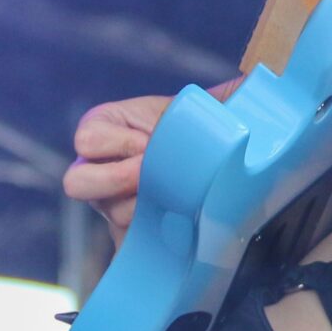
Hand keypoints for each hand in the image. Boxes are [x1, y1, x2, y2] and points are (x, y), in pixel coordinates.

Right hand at [64, 76, 245, 238]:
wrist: (214, 161)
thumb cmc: (204, 126)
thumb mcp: (205, 104)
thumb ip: (218, 97)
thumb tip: (254, 83)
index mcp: (105, 127)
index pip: (86, 139)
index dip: (118, 143)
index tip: (151, 141)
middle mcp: (97, 167)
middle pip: (77, 183)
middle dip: (118, 179)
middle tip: (152, 176)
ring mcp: (109, 203)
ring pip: (110, 215)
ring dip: (144, 208)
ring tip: (178, 197)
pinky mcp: (127, 234)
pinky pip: (124, 247)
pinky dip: (147, 245)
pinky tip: (175, 236)